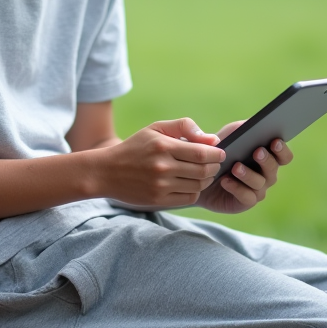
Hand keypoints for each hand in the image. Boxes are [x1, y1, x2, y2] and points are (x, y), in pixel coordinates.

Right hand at [94, 118, 225, 207]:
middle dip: (214, 167)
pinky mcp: (158, 200)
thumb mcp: (156, 129)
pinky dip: (195, 191)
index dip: (217, 154)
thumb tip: (212, 139)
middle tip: (214, 163)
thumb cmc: (135, 147)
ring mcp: (160, 186)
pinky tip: (190, 184)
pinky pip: (189, 198)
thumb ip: (184, 127)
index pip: (203, 153)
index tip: (220, 152)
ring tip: (202, 173)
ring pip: (199, 185)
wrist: (106, 172)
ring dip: (206, 179)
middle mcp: (163, 167)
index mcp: (163, 146)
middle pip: (204, 171)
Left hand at [195, 126, 293, 214]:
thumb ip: (241, 128)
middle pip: (274, 168)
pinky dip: (236, 188)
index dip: (282, 150)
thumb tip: (251, 123)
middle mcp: (267, 175)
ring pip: (260, 183)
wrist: (201, 173)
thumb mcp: (229, 135)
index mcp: (268, 157)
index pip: (284, 156)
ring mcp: (257, 189)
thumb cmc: (221, 152)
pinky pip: (247, 197)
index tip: (274, 141)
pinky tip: (225, 181)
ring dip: (248, 174)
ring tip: (235, 167)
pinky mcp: (245, 201)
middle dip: (266, 160)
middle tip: (256, 152)